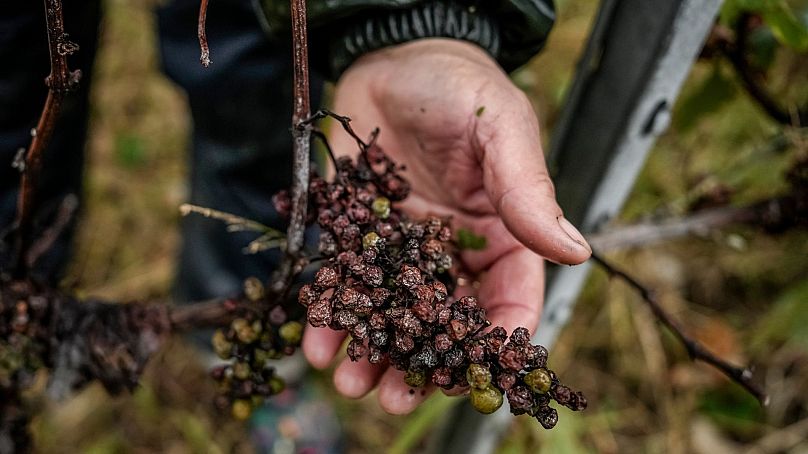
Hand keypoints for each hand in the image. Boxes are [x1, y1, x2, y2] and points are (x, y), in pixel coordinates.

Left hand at [303, 39, 590, 413]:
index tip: (475, 372)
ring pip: (393, 314)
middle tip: (398, 396)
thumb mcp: (501, 130)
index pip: (509, 298)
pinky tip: (316, 342)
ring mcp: (402, 248)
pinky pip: (346, 283)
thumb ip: (528, 190)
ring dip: (372, 353)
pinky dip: (331, 315)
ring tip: (351, 384)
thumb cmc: (460, 87)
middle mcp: (453, 251)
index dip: (497, 338)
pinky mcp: (357, 236)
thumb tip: (576, 251)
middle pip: (444, 322)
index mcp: (501, 235)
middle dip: (422, 364)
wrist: (395, 58)